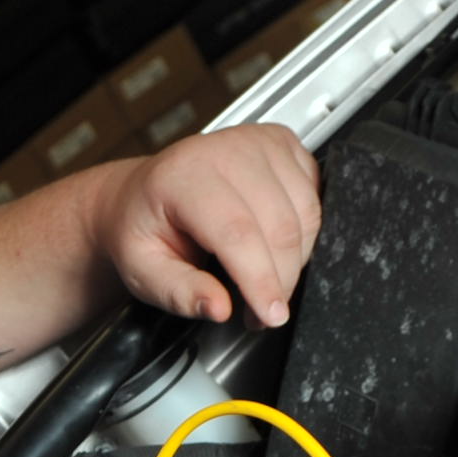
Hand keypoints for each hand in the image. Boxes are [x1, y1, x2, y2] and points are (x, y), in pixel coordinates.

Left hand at [97, 124, 323, 329]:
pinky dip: (305, 233)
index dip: (261, 280)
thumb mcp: (142, 271)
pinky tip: (278, 247)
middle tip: (262, 311)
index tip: (269, 315)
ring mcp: (259, 142)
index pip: (238, 233)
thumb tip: (219, 308)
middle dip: (281, 280)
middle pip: (279, 226)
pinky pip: (315, 196)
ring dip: (296, 260)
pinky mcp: (283, 143)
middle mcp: (225, 150)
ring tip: (266, 281)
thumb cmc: (142, 227)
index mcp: (183, 176)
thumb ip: (179, 293)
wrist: (142, 193)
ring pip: (305, 213)